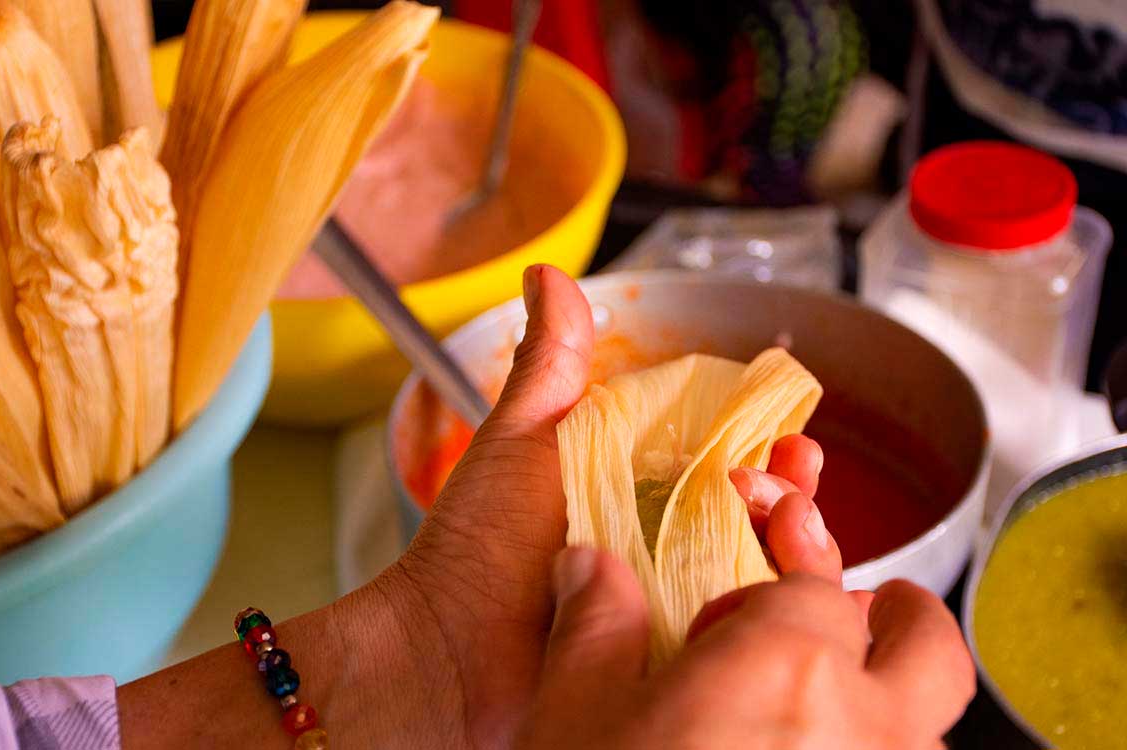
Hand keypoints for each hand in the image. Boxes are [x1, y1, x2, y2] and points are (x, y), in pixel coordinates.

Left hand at [355, 265, 838, 746]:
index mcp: (638, 488)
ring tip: (786, 524)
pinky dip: (774, 618)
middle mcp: (663, 545)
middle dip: (793, 496)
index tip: (790, 439)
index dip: (770, 448)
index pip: (731, 461)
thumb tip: (548, 273)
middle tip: (789, 476)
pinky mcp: (672, 656)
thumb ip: (551, 363)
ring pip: (760, 575)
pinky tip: (796, 599)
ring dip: (793, 548)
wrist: (451, 646)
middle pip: (759, 518)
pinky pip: (738, 637)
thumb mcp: (524, 438)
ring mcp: (671, 605)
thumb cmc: (479, 541)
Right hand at [518, 551, 973, 749]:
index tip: (773, 544)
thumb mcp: (576, 716)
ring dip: (891, 698)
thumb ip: (594, 623)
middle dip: (900, 615)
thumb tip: (588, 567)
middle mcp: (863, 728)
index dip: (789, 561)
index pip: (815, 584)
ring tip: (821, 702)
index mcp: (787, 664)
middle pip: (927, 648)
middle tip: (866, 606)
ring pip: (925, 729)